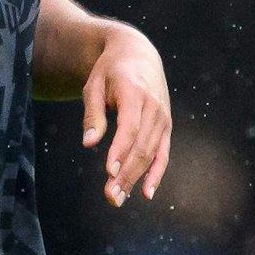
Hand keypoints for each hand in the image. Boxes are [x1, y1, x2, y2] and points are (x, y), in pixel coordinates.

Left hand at [81, 26, 170, 205]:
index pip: (130, 127)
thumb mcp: (93, 85)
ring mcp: (163, 118)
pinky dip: (156, 174)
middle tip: (110, 197)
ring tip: (118, 199)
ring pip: (151, 154)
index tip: (110, 172)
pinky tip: (145, 193)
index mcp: (135, 93)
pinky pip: (163, 154)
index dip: (121, 151)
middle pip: (142, 146)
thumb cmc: (109, 71)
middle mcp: (154, 107)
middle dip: (126, 174)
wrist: (137, 55)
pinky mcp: (166, 126)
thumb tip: (88, 143)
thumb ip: (93, 114)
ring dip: (136, 179)